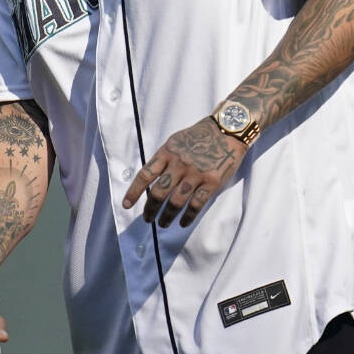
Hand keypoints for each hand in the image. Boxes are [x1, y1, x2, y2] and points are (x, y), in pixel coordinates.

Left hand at [121, 117, 246, 228]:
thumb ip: (163, 158)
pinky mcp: (211, 182)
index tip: (126, 204)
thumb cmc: (199, 136)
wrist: (226, 130)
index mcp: (167, 152)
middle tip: (148, 219)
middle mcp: (179, 164)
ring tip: (163, 223)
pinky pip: (196, 204)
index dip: (134, 191)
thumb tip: (150, 179)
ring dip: (167, 216)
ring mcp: (195, 173)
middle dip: (150, 209)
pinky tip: (183, 222)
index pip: (146, 175)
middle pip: (159, 193)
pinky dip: (188, 216)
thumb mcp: (175, 141)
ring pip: (176, 202)